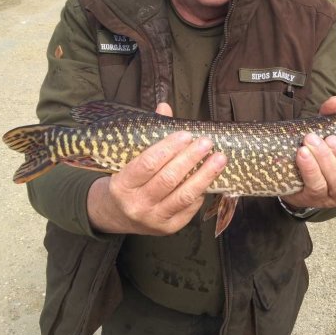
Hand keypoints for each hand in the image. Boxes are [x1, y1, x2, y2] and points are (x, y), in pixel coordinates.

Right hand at [86, 102, 227, 234]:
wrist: (116, 215)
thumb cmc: (126, 181)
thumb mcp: (129, 160)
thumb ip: (149, 135)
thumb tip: (165, 107)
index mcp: (122, 185)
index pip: (147, 164)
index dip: (169, 148)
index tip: (186, 134)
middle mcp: (136, 205)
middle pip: (168, 179)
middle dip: (190, 158)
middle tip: (206, 142)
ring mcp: (153, 219)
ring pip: (184, 195)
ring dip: (205, 175)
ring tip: (219, 158)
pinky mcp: (168, 228)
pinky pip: (189, 208)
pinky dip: (201, 191)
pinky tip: (210, 177)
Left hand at [281, 96, 335, 209]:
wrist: (291, 169)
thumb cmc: (321, 150)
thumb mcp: (329, 132)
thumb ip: (335, 118)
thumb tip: (335, 102)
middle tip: (332, 139)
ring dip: (325, 159)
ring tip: (311, 140)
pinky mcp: (315, 199)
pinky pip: (316, 185)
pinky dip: (310, 168)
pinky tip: (302, 154)